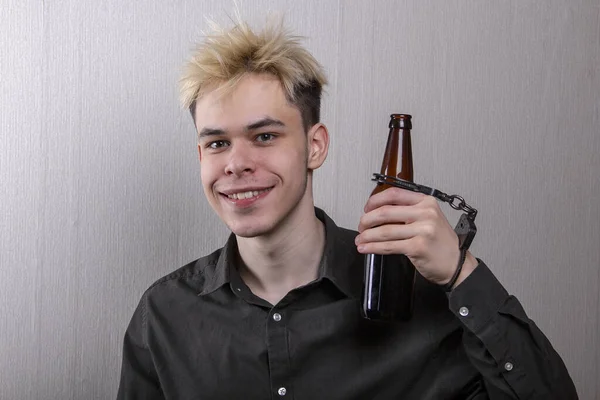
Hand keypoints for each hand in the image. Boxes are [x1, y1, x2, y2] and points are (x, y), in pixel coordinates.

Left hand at [355, 187, 477, 287]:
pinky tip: (366, 248)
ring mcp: (422, 230)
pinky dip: (373, 247)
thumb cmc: (441, 243)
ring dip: (367, 236)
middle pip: (385, 212)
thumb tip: (378, 212)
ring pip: (384, 231)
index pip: (394, 194)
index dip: (375, 201)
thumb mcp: (429, 218)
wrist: (457, 264)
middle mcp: (425, 213)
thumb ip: (408, 212)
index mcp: (426, 202)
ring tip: (360, 240)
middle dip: (366, 220)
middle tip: (361, 226)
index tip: (367, 208)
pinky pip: (389, 246)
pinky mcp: (417, 247)